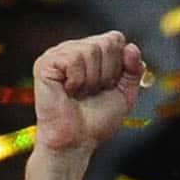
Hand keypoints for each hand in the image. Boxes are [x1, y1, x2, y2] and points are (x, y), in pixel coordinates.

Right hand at [31, 32, 145, 158]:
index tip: (109, 86)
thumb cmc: (97, 120)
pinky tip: (68, 91)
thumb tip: (132, 47)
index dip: (120, 64)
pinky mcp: (45, 63)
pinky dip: (78, 80)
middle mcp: (74, 49)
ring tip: (81, 93)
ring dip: (92, 80)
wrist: (77, 141)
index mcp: (92, 53)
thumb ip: (133, 70)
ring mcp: (58, 54)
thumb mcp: (125, 94)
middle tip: (93, 91)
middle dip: (108, 73)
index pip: (115, 39)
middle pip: (106, 42)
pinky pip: (73, 59)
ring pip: (90, 50)